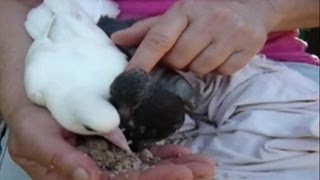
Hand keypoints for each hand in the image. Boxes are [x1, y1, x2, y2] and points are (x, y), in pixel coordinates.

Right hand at [8, 105, 213, 179]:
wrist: (36, 102)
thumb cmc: (29, 123)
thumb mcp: (35, 138)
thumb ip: (59, 160)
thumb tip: (88, 178)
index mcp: (82, 177)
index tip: (181, 174)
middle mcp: (101, 172)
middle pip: (141, 178)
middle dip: (174, 174)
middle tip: (204, 168)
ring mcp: (111, 158)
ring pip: (146, 166)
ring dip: (176, 165)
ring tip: (204, 163)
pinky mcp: (117, 144)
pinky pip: (143, 150)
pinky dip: (164, 152)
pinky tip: (182, 152)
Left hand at [112, 0, 277, 74]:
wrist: (252, 7)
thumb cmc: (206, 12)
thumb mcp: (177, 15)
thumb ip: (147, 29)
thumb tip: (117, 40)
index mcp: (186, 9)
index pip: (159, 38)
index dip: (142, 60)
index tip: (128, 78)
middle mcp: (210, 18)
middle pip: (178, 59)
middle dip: (176, 62)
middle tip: (184, 51)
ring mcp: (231, 33)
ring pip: (200, 69)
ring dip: (197, 66)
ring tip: (203, 51)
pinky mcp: (248, 48)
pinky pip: (222, 72)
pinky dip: (217, 69)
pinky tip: (220, 54)